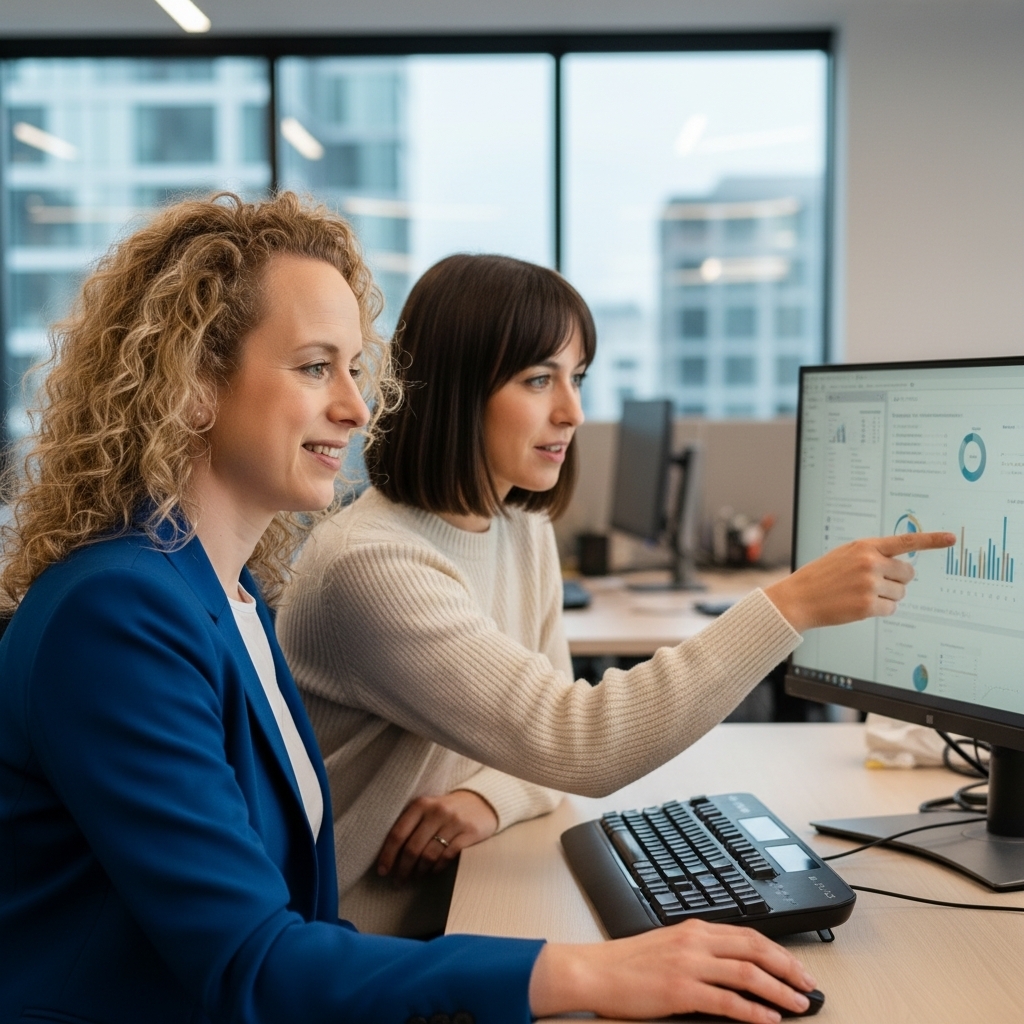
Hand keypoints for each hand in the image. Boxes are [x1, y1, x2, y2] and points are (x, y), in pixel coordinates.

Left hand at [376, 790, 498, 881]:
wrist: (481, 802)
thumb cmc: (446, 811)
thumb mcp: (427, 810)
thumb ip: (410, 826)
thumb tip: (389, 855)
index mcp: (421, 804)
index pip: (398, 833)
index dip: (387, 855)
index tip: (382, 871)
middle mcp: (436, 811)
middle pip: (412, 848)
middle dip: (403, 869)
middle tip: (398, 881)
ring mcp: (454, 822)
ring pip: (429, 855)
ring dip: (419, 871)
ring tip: (415, 878)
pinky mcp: (469, 833)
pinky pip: (447, 857)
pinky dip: (437, 868)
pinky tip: (432, 872)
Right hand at [528, 919, 816, 1022]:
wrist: (596, 970)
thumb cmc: (627, 963)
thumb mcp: (668, 945)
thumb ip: (699, 950)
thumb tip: (733, 967)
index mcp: (694, 928)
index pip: (749, 935)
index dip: (780, 952)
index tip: (798, 968)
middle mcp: (695, 941)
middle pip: (755, 949)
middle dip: (788, 969)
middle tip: (809, 986)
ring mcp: (689, 964)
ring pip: (747, 974)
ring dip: (779, 991)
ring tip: (798, 1005)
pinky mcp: (680, 990)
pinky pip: (726, 1001)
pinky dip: (752, 1011)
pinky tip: (768, 1020)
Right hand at [765, 530, 955, 632]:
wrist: (798, 598)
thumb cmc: (821, 577)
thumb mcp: (843, 555)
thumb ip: (871, 555)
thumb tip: (902, 566)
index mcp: (865, 546)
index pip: (906, 541)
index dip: (932, 540)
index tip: (952, 539)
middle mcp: (870, 562)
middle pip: (908, 573)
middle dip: (897, 580)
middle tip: (875, 584)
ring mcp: (870, 584)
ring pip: (900, 593)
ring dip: (886, 597)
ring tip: (860, 595)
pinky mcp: (868, 606)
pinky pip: (891, 609)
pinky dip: (880, 610)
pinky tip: (860, 607)